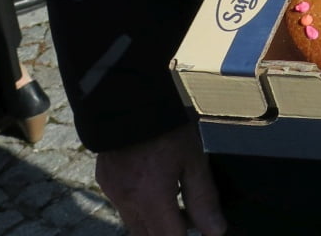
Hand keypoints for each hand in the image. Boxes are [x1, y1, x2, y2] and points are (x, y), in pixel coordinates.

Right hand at [95, 123, 225, 235]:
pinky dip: (140, 207)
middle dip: (171, 233)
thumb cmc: (166, 126)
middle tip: (190, 218)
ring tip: (174, 197)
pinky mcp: (105, 183)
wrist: (129, 99)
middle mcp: (128, 201)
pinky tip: (154, 185)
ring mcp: (113, 194)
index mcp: (152, 197)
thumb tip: (215, 231)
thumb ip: (203, 198)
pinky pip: (123, 208)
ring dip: (155, 223)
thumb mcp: (193, 160)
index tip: (202, 231)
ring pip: (135, 226)